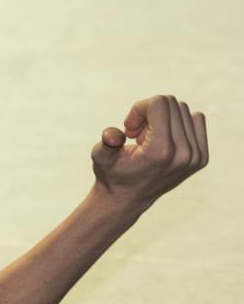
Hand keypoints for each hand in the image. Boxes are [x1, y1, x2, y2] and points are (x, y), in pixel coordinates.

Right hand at [91, 95, 207, 207]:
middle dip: (149, 113)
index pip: (160, 103)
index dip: (139, 108)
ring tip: (147, 138)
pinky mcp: (201, 158)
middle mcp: (184, 154)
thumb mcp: (101, 157)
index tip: (129, 127)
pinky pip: (196, 120)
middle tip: (136, 134)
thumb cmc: (112, 174)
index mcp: (161, 152)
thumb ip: (106, 143)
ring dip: (162, 119)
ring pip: (183, 110)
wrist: (126, 200)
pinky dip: (178, 122)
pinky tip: (162, 139)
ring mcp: (195, 157)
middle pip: (172, 104)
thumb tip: (112, 135)